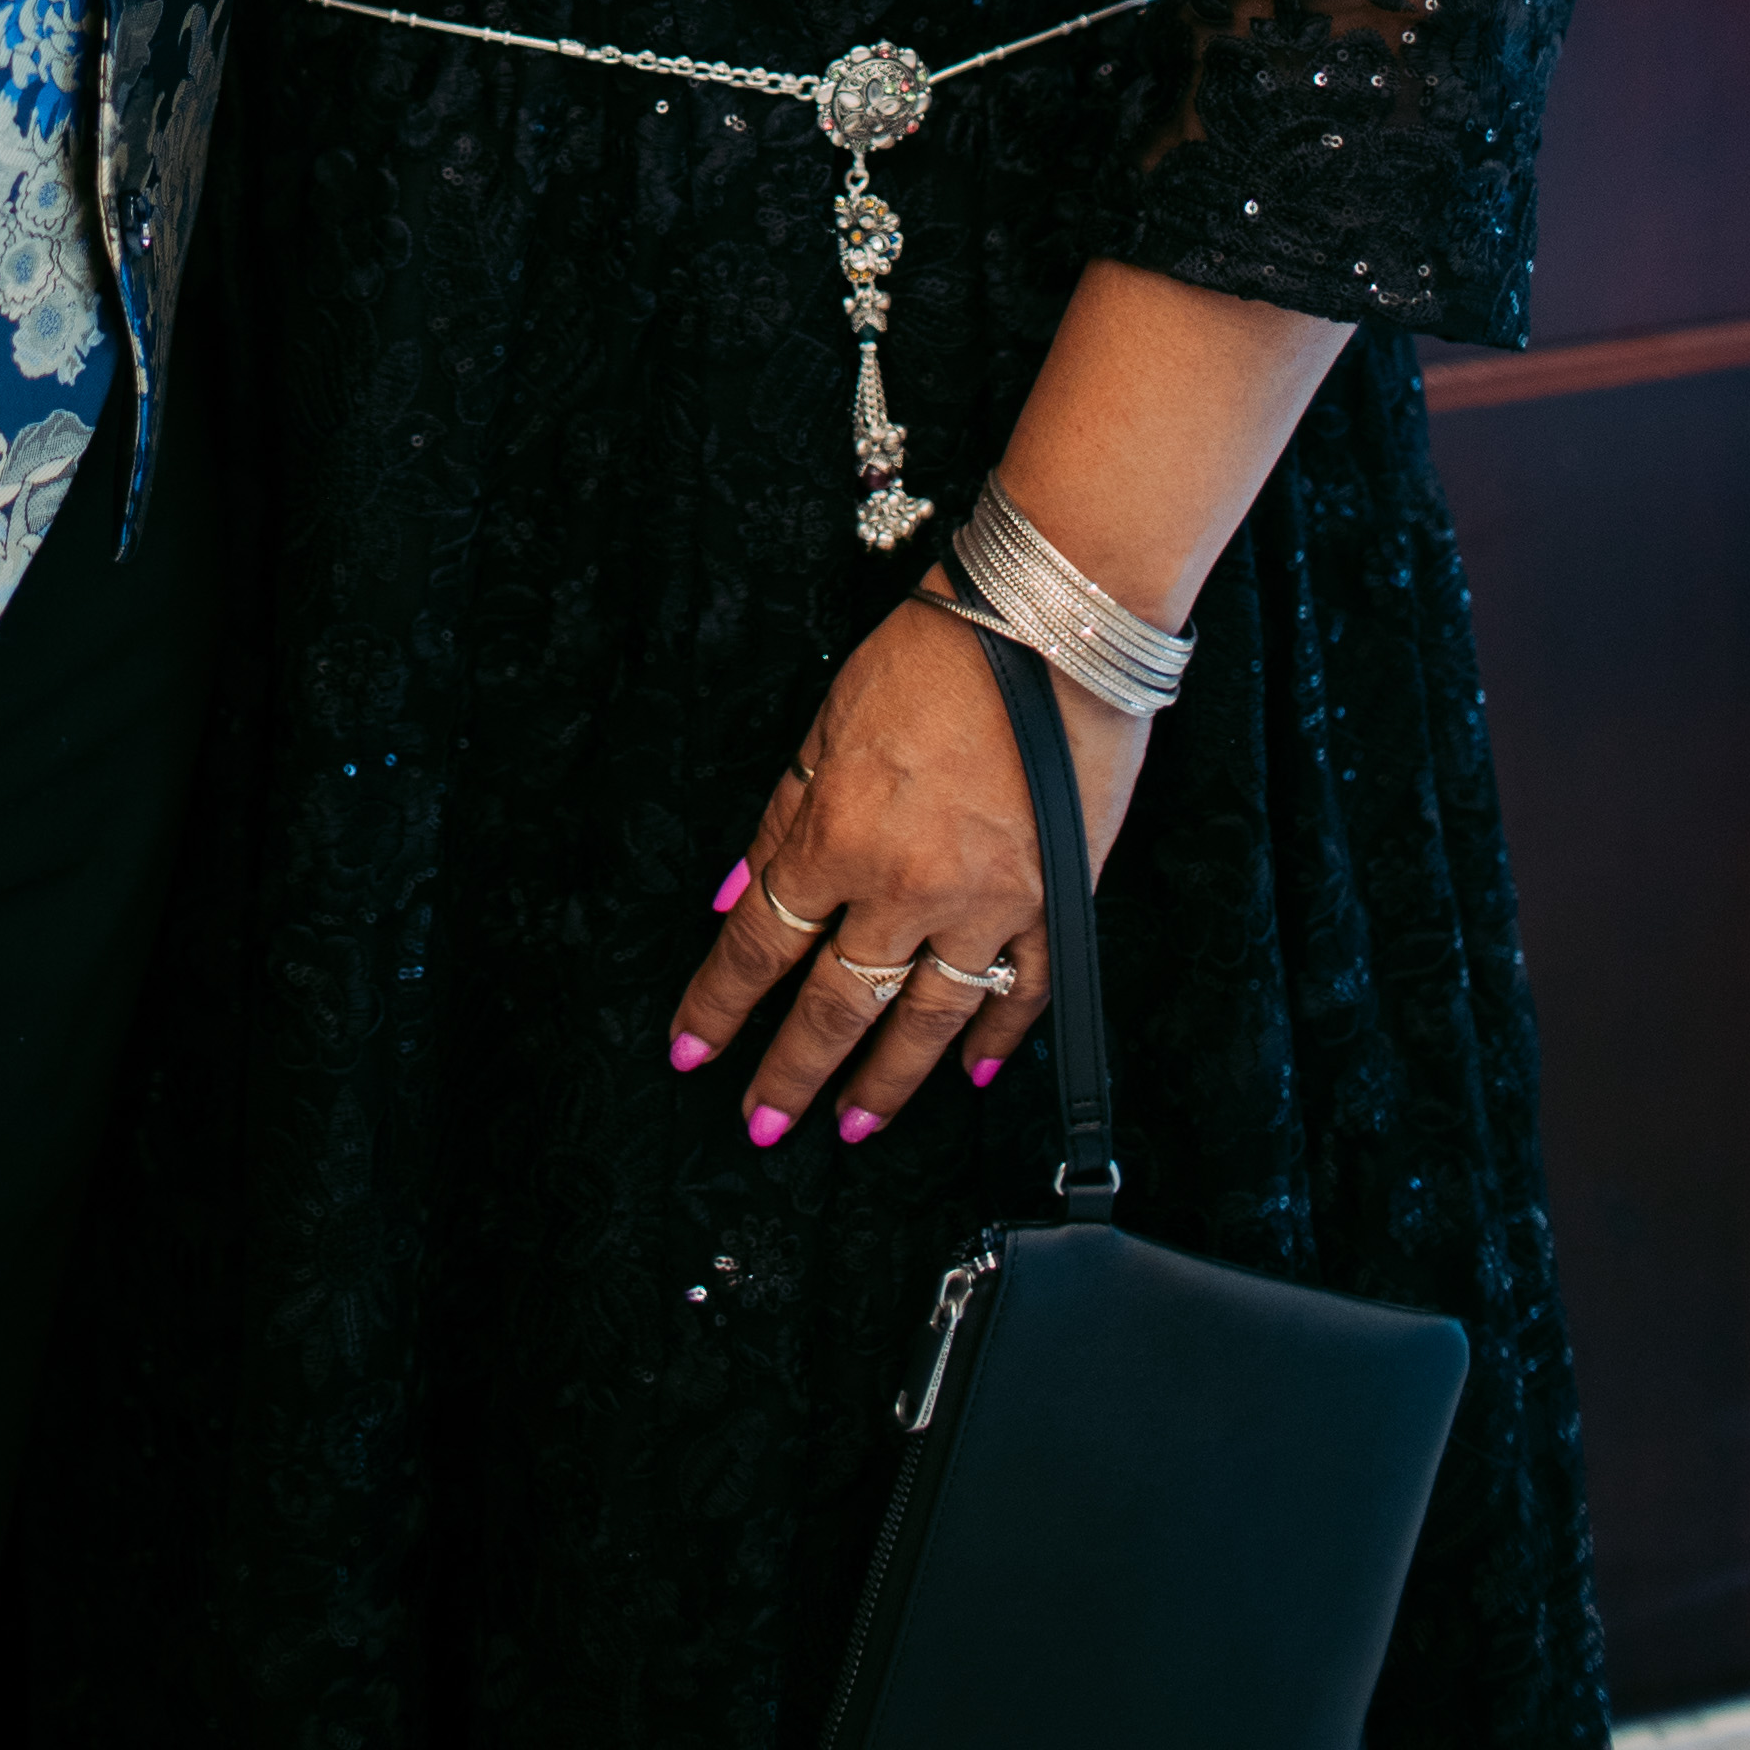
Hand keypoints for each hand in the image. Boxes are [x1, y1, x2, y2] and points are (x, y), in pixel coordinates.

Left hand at [666, 583, 1150, 1144]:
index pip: (761, 943)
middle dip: (792, 1073)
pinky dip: (998, 1040)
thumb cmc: (934, 652)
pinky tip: (974, 1073)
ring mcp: (989, 905)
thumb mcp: (827, 723)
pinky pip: (1023, 994)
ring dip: (886, 1083)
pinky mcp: (1058, 903)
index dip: (721, 1003)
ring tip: (856, 1126)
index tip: (692, 1049)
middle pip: (836, 1004)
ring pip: (926, 1021)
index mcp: (839, 836)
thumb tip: (732, 894)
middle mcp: (907, 888)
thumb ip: (781, 818)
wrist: (1053, 622)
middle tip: (764, 1124)